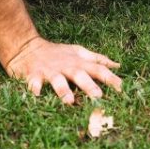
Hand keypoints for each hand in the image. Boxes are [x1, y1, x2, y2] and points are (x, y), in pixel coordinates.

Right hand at [5, 37, 122, 103]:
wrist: (27, 47)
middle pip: (80, 75)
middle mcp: (66, 67)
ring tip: (69, 101)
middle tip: (98, 96)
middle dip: (89, 86)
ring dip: (63, 90)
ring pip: (58, 80)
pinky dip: (34, 87)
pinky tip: (36, 93)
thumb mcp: (78, 53)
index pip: (98, 69)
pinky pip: (34, 81)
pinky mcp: (34, 75)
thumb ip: (97, 60)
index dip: (110, 78)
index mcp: (78, 63)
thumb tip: (118, 66)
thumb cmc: (57, 54)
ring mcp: (50, 71)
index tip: (122, 89)